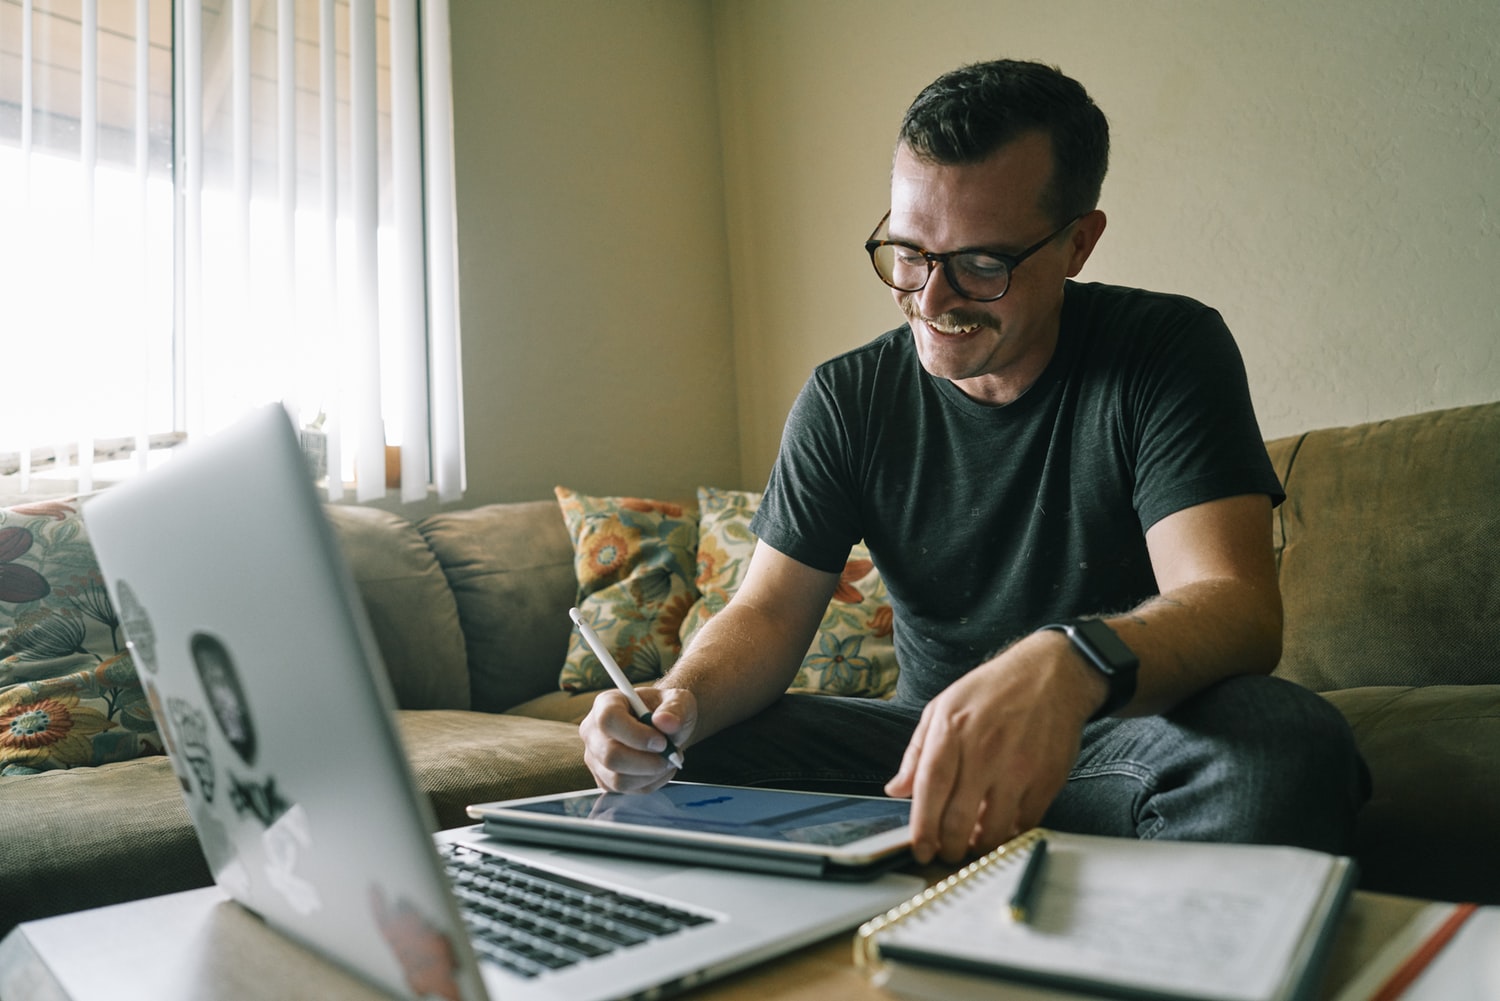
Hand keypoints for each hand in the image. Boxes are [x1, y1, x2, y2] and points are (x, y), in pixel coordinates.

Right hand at [580, 686, 696, 793]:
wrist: (663, 726)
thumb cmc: (665, 710)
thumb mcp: (677, 700)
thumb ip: (674, 708)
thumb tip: (667, 722)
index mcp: (605, 704)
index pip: (609, 720)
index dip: (636, 735)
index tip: (662, 742)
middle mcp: (593, 731)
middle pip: (610, 756)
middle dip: (647, 762)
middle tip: (671, 756)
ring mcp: (595, 757)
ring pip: (618, 779)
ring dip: (651, 775)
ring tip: (669, 760)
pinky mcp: (603, 778)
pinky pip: (625, 790)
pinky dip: (649, 783)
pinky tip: (660, 769)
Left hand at [884, 632, 1102, 863]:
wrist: (1052, 675)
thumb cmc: (992, 690)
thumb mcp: (943, 707)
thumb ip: (917, 753)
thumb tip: (896, 790)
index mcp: (952, 730)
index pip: (929, 789)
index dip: (922, 827)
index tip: (921, 849)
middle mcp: (984, 750)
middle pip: (958, 818)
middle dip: (949, 847)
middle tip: (946, 853)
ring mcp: (1018, 767)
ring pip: (993, 829)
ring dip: (979, 846)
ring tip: (972, 844)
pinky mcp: (1046, 779)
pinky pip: (1024, 823)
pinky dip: (1010, 834)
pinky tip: (1000, 828)